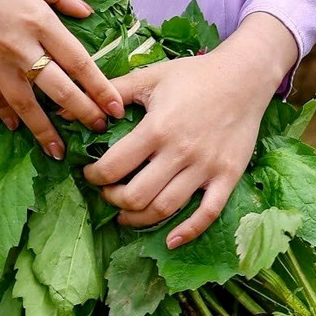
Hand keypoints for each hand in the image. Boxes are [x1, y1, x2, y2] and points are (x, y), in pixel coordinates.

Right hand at [0, 0, 123, 158]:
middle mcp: (21, 45)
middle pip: (58, 88)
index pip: (78, 61)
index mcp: (39, 19)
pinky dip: (5, 114)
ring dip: (44, 129)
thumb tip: (88, 13)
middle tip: (99, 129)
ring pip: (25, 103)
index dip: (100, 87)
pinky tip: (16, 128)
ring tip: (59, 151)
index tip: (115, 107)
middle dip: (82, 112)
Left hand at [83, 13, 298, 245]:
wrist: (244, 77)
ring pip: (165, 208)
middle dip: (114, 200)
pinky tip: (170, 240)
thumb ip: (113, 91)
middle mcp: (180, 152)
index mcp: (157, 128)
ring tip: (126, 213)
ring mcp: (206, 167)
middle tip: (108, 193)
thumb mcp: (150, 77)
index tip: (91, 175)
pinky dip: (187, 232)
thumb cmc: (193, 75)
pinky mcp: (227, 176)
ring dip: (138, 218)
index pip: (114, 166)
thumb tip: (72, 109)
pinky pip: (207, 213)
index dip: (95, 176)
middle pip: (136, 195)